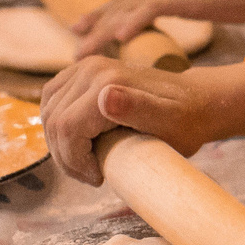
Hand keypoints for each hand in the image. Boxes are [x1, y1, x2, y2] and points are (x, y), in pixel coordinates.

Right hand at [37, 57, 244, 181]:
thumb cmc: (185, 121)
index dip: (74, 161)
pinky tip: (80, 143)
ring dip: (61, 145)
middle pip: (54, 122)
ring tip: (88, 163)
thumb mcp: (168, 123)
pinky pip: (52, 101)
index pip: (66, 128)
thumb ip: (139, 109)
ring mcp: (85, 67)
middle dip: (67, 157)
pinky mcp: (82, 71)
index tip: (98, 178)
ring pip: (49, 113)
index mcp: (107, 81)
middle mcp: (92, 68)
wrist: (196, 101)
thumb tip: (106, 97)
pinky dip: (58, 127)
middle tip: (93, 175)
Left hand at [75, 0, 244, 49]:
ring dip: (104, 30)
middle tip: (74, 40)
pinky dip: (135, 21)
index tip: (83, 25)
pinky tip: (120, 36)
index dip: (105, 10)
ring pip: (129, 8)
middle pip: (122, 2)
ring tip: (84, 49)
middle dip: (96, 21)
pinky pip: (153, 9)